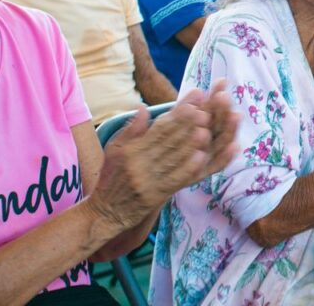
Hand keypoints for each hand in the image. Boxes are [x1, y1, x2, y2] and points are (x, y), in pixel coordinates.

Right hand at [88, 80, 238, 230]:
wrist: (105, 212)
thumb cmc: (112, 177)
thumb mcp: (114, 150)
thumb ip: (131, 129)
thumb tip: (144, 107)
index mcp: (130, 149)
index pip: (158, 128)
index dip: (178, 113)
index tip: (194, 101)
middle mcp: (138, 163)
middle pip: (168, 140)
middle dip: (188, 124)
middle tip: (206, 110)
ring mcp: (148, 180)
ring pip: (173, 158)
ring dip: (191, 144)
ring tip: (207, 129)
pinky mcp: (155, 195)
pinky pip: (174, 179)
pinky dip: (188, 168)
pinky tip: (201, 157)